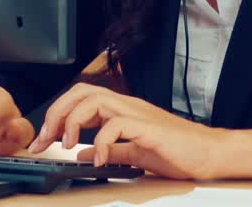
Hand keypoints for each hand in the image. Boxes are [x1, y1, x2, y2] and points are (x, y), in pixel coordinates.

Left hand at [30, 83, 251, 180]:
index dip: (55, 116)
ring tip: (68, 145)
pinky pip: (116, 124)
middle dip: (56, 114)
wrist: (209, 153)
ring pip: (93, 100)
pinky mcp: (147, 127)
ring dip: (73, 122)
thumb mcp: (133, 152)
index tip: (42, 141)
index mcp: (120, 109)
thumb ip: (109, 149)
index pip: (78, 99)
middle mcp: (126, 105)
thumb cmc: (177, 151)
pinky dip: (101, 141)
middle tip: (45, 141)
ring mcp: (136, 113)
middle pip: (80, 92)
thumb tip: (83, 153)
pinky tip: (100, 159)